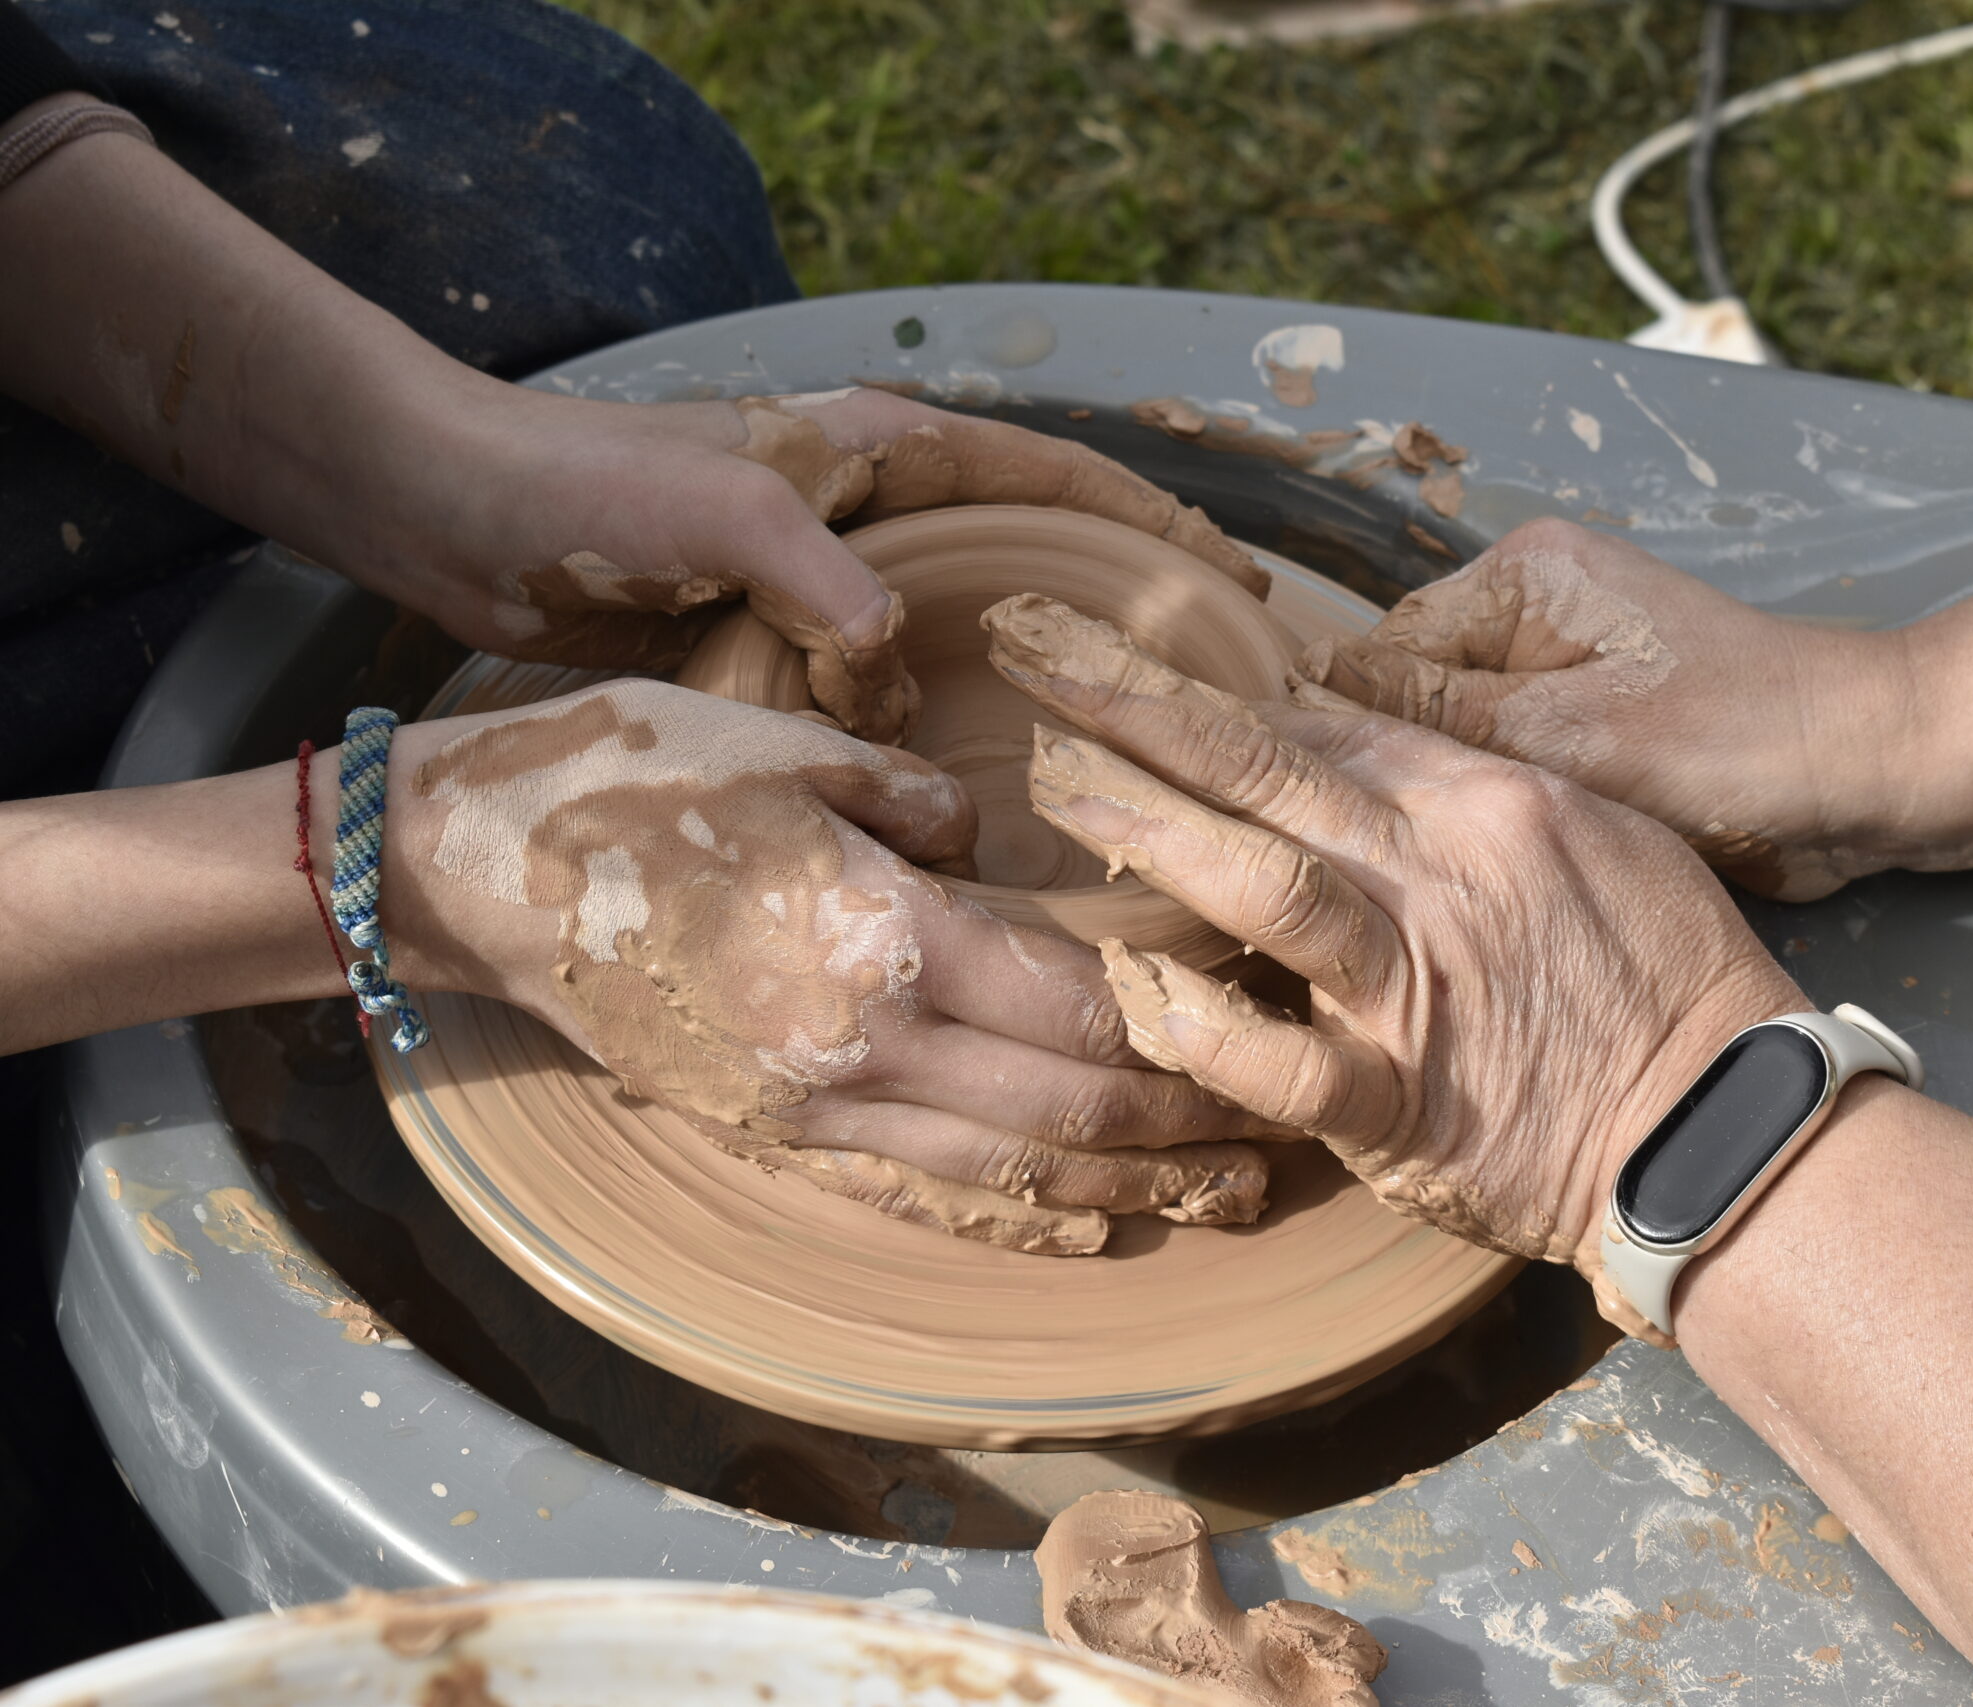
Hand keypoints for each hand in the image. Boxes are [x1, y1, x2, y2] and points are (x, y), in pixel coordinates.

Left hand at [364, 383, 1265, 743]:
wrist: (451, 512)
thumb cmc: (589, 488)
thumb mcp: (732, 512)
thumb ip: (836, 589)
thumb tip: (896, 680)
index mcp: (888, 455)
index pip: (1059, 483)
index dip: (1157, 534)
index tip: (1244, 595)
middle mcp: (875, 521)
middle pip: (1032, 571)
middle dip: (1117, 630)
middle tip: (1206, 712)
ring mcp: (827, 594)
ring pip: (959, 653)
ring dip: (1026, 705)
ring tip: (1111, 779)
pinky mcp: (775, 654)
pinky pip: (876, 705)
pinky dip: (924, 749)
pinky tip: (969, 810)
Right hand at [381, 679, 1278, 1253]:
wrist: (476, 875)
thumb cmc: (630, 781)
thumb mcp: (792, 748)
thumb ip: (915, 802)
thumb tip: (990, 847)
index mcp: (884, 941)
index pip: (1077, 1006)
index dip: (1183, 1023)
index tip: (1264, 1014)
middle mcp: (861, 1050)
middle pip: (1065, 1112)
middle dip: (1184, 1126)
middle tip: (1286, 1126)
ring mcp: (814, 1110)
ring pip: (1005, 1174)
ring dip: (1125, 1190)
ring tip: (1223, 1197)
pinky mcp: (773, 1136)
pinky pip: (916, 1196)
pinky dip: (1013, 1220)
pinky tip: (1086, 1228)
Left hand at [982, 598, 1804, 1330]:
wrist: (1724, 1126)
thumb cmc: (1672, 978)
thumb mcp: (1599, 836)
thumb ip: (1476, 792)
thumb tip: (1373, 750)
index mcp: (1487, 799)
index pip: (1316, 722)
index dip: (1204, 683)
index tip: (1115, 650)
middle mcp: (1441, 873)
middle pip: (1264, 764)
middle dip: (1134, 699)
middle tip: (1029, 646)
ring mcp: (1416, 987)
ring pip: (1260, 879)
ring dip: (1145, 823)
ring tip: (1048, 776)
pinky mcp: (1400, 1105)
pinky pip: (1277, 1062)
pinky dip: (1197, 1024)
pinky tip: (1126, 986)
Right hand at [1292, 519, 1927, 900]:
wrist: (1870, 773)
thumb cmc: (1736, 741)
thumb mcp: (1565, 735)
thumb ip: (1433, 714)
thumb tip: (1304, 692)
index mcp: (1522, 575)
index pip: (1378, 653)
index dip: (1347, 735)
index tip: (1325, 814)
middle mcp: (1534, 610)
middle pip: (1411, 699)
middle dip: (1406, 773)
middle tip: (1390, 852)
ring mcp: (1565, 670)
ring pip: (1459, 746)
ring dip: (1458, 804)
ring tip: (1448, 862)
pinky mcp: (1596, 728)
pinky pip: (1513, 771)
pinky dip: (1505, 817)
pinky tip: (1499, 865)